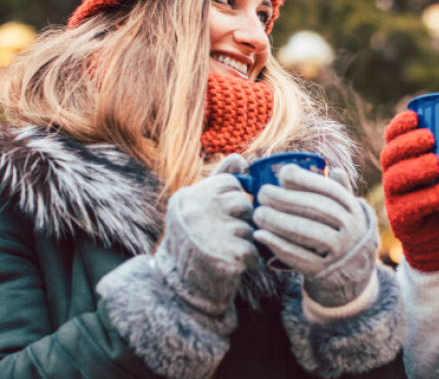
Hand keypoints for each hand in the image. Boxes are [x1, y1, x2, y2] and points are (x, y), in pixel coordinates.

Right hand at [155, 154, 258, 315]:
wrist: (178, 287)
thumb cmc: (193, 240)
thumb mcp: (198, 204)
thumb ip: (220, 178)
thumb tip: (241, 157)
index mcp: (190, 196)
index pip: (231, 182)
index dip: (232, 199)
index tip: (218, 214)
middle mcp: (198, 211)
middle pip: (243, 204)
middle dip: (240, 220)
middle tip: (221, 234)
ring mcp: (212, 233)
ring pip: (249, 228)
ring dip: (243, 241)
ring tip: (222, 250)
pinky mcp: (227, 256)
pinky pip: (254, 250)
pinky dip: (248, 260)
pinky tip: (230, 264)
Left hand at [252, 165, 377, 307]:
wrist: (352, 273)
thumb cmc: (341, 232)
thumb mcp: (347, 212)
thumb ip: (340, 191)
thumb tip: (334, 169)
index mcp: (353, 209)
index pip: (330, 190)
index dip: (306, 180)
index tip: (283, 174)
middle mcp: (351, 229)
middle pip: (317, 210)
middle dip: (286, 199)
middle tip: (262, 194)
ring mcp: (339, 251)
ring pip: (308, 232)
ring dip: (279, 221)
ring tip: (258, 213)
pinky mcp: (323, 271)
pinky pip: (299, 257)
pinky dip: (278, 245)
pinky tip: (260, 235)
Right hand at [380, 110, 438, 271]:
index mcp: (406, 158)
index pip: (393, 137)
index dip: (399, 125)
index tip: (415, 116)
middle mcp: (395, 176)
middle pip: (390, 155)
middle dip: (407, 144)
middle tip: (430, 139)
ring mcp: (396, 199)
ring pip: (395, 179)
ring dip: (415, 168)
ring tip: (437, 164)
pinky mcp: (403, 221)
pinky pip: (408, 207)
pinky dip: (426, 198)